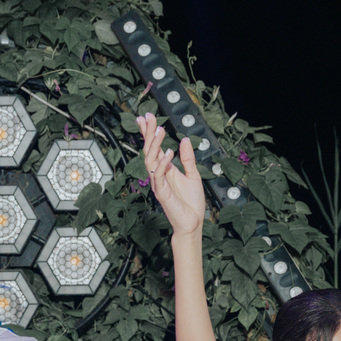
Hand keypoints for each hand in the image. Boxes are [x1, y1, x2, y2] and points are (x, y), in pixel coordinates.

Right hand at [138, 112, 204, 235]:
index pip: (154, 148)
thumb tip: (185, 140)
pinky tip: (169, 152)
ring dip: (154, 145)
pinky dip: (162, 163)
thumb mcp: (193, 175)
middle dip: (148, 133)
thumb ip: (188, 158)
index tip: (146, 117)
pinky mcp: (162, 193)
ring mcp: (159, 184)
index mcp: (166, 170)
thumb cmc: (192, 203)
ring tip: (160, 130)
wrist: (193, 222)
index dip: (149, 133)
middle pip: (149, 150)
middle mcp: (159, 175)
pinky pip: (159, 175)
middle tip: (149, 117)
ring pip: (150, 160)